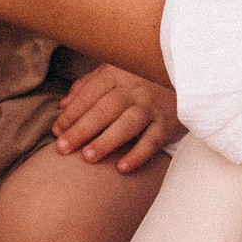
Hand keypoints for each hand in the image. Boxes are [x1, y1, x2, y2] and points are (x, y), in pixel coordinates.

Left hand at [52, 64, 180, 172]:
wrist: (184, 79)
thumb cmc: (139, 80)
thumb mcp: (113, 74)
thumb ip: (87, 87)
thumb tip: (62, 105)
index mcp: (116, 75)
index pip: (90, 93)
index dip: (72, 112)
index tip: (56, 130)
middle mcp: (133, 90)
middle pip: (104, 109)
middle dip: (82, 129)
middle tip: (62, 147)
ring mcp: (151, 107)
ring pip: (127, 124)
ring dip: (106, 141)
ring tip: (87, 157)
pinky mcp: (167, 124)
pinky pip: (152, 140)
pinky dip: (137, 154)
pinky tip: (121, 167)